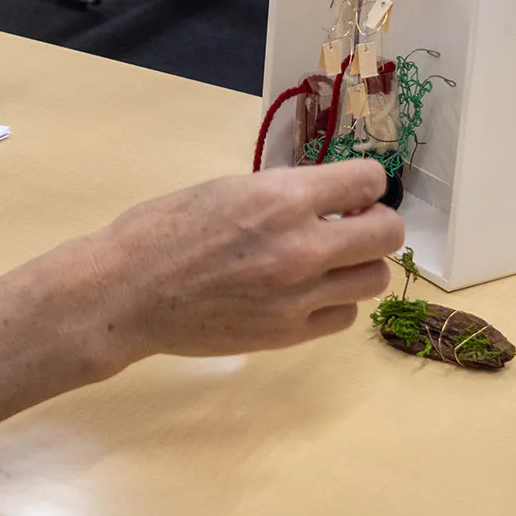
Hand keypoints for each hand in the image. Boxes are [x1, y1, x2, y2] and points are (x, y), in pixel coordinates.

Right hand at [66, 158, 403, 365]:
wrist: (127, 293)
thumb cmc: (162, 230)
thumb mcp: (227, 188)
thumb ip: (282, 193)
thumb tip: (324, 198)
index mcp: (283, 199)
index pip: (368, 182)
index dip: (363, 184)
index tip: (349, 192)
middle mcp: (302, 247)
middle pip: (388, 234)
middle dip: (373, 224)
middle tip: (347, 226)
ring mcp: (299, 296)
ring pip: (375, 279)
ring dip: (357, 265)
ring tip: (327, 262)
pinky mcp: (289, 334)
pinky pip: (344, 315)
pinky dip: (333, 302)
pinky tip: (305, 293)